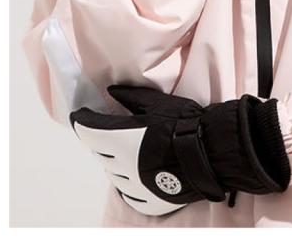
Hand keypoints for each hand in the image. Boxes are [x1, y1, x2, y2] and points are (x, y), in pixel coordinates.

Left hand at [70, 85, 289, 215]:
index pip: (88, 129)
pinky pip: (129, 192)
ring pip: (113, 172)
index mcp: (120, 139)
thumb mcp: (159, 103)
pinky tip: (139, 171)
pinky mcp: (147, 201)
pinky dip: (129, 181)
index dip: (81, 119)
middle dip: (98, 138)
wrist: (212, 152)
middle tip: (106, 129)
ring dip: (114, 159)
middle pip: (98, 151)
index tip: (79, 113)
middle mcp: (121, 166)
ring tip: (128, 149)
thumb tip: (111, 91)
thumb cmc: (186, 123)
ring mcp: (133, 186)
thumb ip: (131, 97)